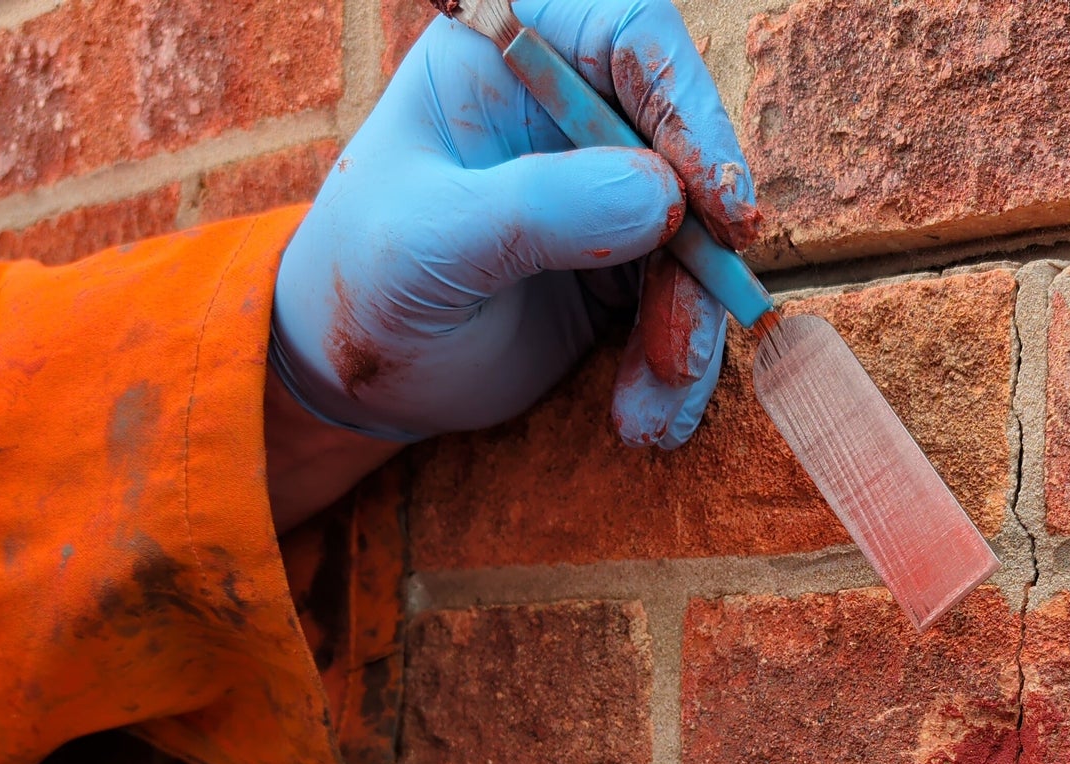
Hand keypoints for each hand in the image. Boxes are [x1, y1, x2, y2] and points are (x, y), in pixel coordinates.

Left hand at [268, 3, 757, 446]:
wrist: (354, 380)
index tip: (714, 201)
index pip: (628, 35)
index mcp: (508, 60)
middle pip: (686, 150)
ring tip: (647, 412)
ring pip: (696, 243)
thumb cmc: (363, 286)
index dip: (687, 106)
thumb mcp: (429, 243)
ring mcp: (603, 194)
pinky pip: (684, 307)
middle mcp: (568, 115)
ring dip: (687, 334)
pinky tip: (647, 419)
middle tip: (681, 346)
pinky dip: (677, 370)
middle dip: (699, 259)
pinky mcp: (623, 269)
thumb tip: (662, 196)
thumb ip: (537, 209)